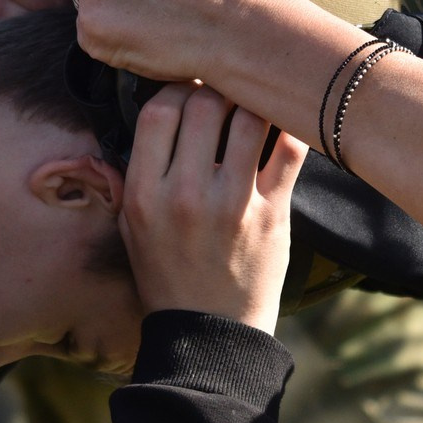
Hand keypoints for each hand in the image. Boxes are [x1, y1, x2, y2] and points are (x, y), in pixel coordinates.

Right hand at [119, 83, 307, 334]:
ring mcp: (233, 204)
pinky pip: (288, 151)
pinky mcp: (273, 215)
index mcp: (145, 195)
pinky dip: (289, 128)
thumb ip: (137, 173)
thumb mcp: (132, 228)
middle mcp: (187, 195)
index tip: (187, 91)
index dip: (175, 90)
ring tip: (253, 103)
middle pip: (205, 104)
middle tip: (225, 91)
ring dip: (253, 102)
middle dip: (215, 88)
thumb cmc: (167, 275)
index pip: (159, 111)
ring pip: (249, 118)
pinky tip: (285, 123)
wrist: (209, 334)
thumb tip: (156, 113)